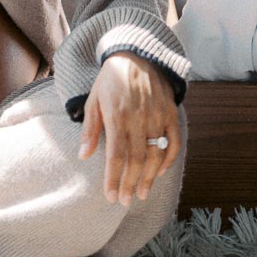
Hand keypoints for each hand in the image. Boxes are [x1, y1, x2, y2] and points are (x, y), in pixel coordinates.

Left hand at [77, 52, 180, 206]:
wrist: (137, 55)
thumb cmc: (111, 79)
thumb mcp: (94, 99)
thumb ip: (90, 129)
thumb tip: (83, 156)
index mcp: (117, 115)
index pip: (116, 155)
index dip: (114, 178)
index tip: (111, 197)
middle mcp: (138, 117)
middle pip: (136, 159)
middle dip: (131, 183)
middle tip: (126, 201)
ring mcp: (157, 115)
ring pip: (156, 154)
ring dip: (149, 177)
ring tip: (142, 193)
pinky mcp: (171, 113)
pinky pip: (173, 142)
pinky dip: (168, 160)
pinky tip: (159, 172)